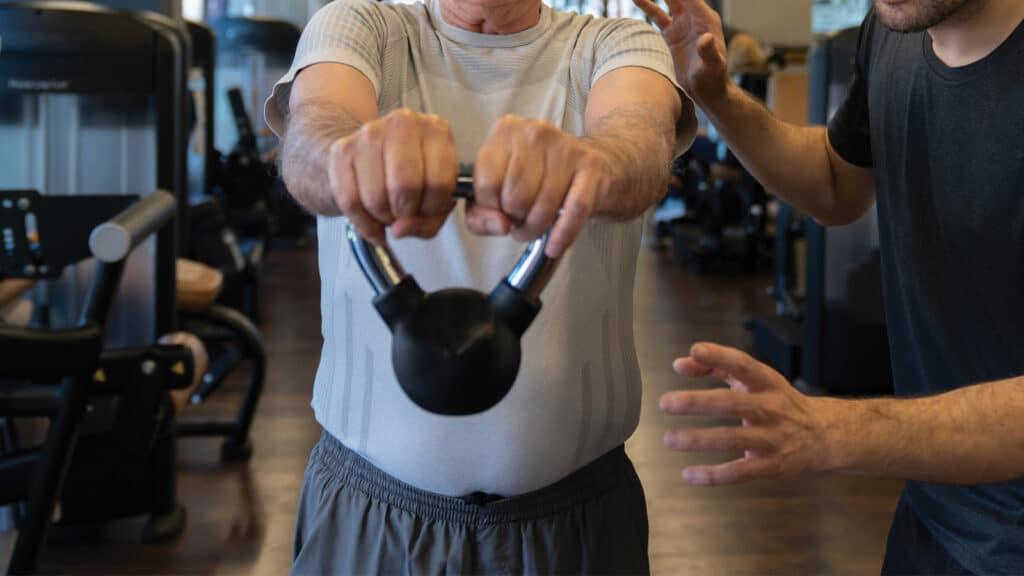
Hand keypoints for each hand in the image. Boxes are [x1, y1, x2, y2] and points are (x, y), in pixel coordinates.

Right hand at [327, 108, 457, 243]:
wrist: (371, 155)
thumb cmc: (412, 177)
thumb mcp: (435, 197)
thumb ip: (428, 221)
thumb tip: (399, 229)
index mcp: (436, 130)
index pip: (439, 182)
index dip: (432, 209)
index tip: (426, 212)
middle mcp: (403, 124)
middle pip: (405, 187)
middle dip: (404, 213)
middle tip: (404, 215)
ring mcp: (370, 134)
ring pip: (375, 197)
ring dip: (382, 218)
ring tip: (388, 214)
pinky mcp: (342, 149)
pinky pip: (349, 200)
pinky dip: (362, 222)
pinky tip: (371, 223)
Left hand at [470, 116, 610, 258]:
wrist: (590, 163)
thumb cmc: (537, 176)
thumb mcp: (499, 185)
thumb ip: (480, 212)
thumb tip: (499, 225)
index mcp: (505, 131)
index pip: (486, 183)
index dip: (490, 208)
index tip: (498, 212)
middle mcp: (534, 133)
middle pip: (515, 195)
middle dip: (515, 219)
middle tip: (519, 220)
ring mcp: (565, 147)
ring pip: (544, 205)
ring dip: (536, 229)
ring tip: (533, 228)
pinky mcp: (590, 166)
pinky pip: (575, 209)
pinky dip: (562, 234)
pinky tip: (554, 246)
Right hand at [632, 0, 729, 103]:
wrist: (704, 92)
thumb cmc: (712, 80)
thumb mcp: (712, 67)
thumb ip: (709, 52)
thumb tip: (705, 39)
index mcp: (705, 19)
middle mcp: (693, 18)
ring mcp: (681, 26)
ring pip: (665, 3)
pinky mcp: (670, 36)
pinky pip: (656, 17)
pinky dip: (646, 8)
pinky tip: (635, 0)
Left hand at [662, 343, 835, 484]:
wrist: (824, 435)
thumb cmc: (777, 402)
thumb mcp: (754, 379)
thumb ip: (716, 366)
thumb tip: (679, 364)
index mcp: (767, 382)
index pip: (743, 364)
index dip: (719, 356)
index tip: (696, 350)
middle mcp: (771, 407)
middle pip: (732, 403)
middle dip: (698, 403)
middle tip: (666, 403)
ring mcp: (772, 438)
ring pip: (732, 438)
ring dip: (698, 440)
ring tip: (670, 439)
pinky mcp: (771, 465)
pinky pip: (739, 471)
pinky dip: (713, 475)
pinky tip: (688, 474)